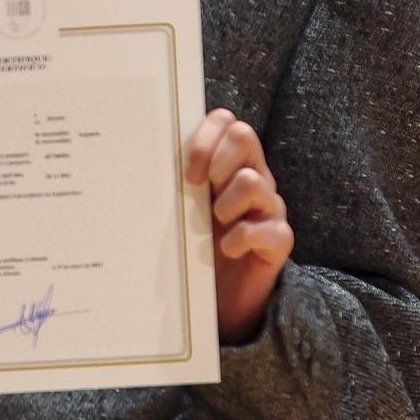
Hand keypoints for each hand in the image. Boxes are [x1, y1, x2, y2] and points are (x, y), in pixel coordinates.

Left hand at [185, 107, 294, 344]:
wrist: (223, 298)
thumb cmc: (198, 245)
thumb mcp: (185, 208)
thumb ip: (178, 182)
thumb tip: (139, 159)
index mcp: (232, 163)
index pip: (226, 122)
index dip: (205, 138)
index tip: (188, 172)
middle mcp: (256, 178)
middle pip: (244, 135)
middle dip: (217, 162)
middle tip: (203, 193)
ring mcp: (270, 207)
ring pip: (252, 181)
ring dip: (226, 205)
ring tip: (216, 227)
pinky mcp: (279, 240)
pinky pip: (268, 228)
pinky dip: (240, 240)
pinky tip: (227, 250)